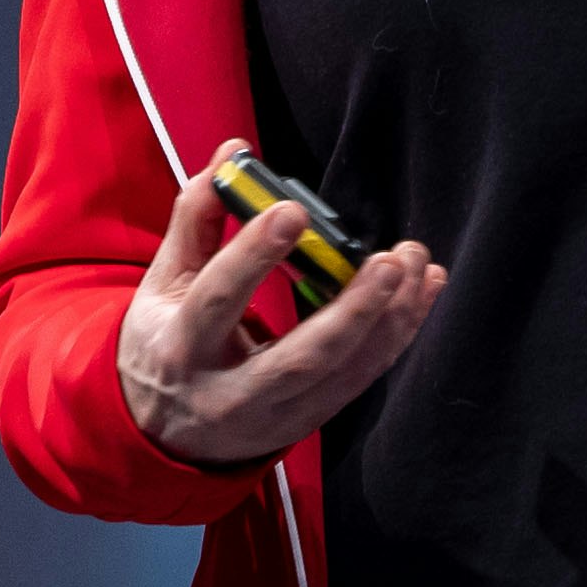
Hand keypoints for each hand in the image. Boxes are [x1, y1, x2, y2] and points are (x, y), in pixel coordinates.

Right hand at [119, 143, 444, 468]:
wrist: (166, 434)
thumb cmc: (165, 341)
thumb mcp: (165, 283)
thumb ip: (197, 218)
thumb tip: (234, 153)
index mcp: (182, 348)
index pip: (218, 300)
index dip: (253, 255)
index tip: (292, 210)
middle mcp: (230, 392)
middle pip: (299, 359)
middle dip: (351, 311)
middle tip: (388, 260)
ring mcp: (276, 414)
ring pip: (344, 373)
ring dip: (389, 320)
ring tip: (417, 266)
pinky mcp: (310, 420)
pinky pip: (362, 378)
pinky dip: (396, 334)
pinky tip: (421, 291)